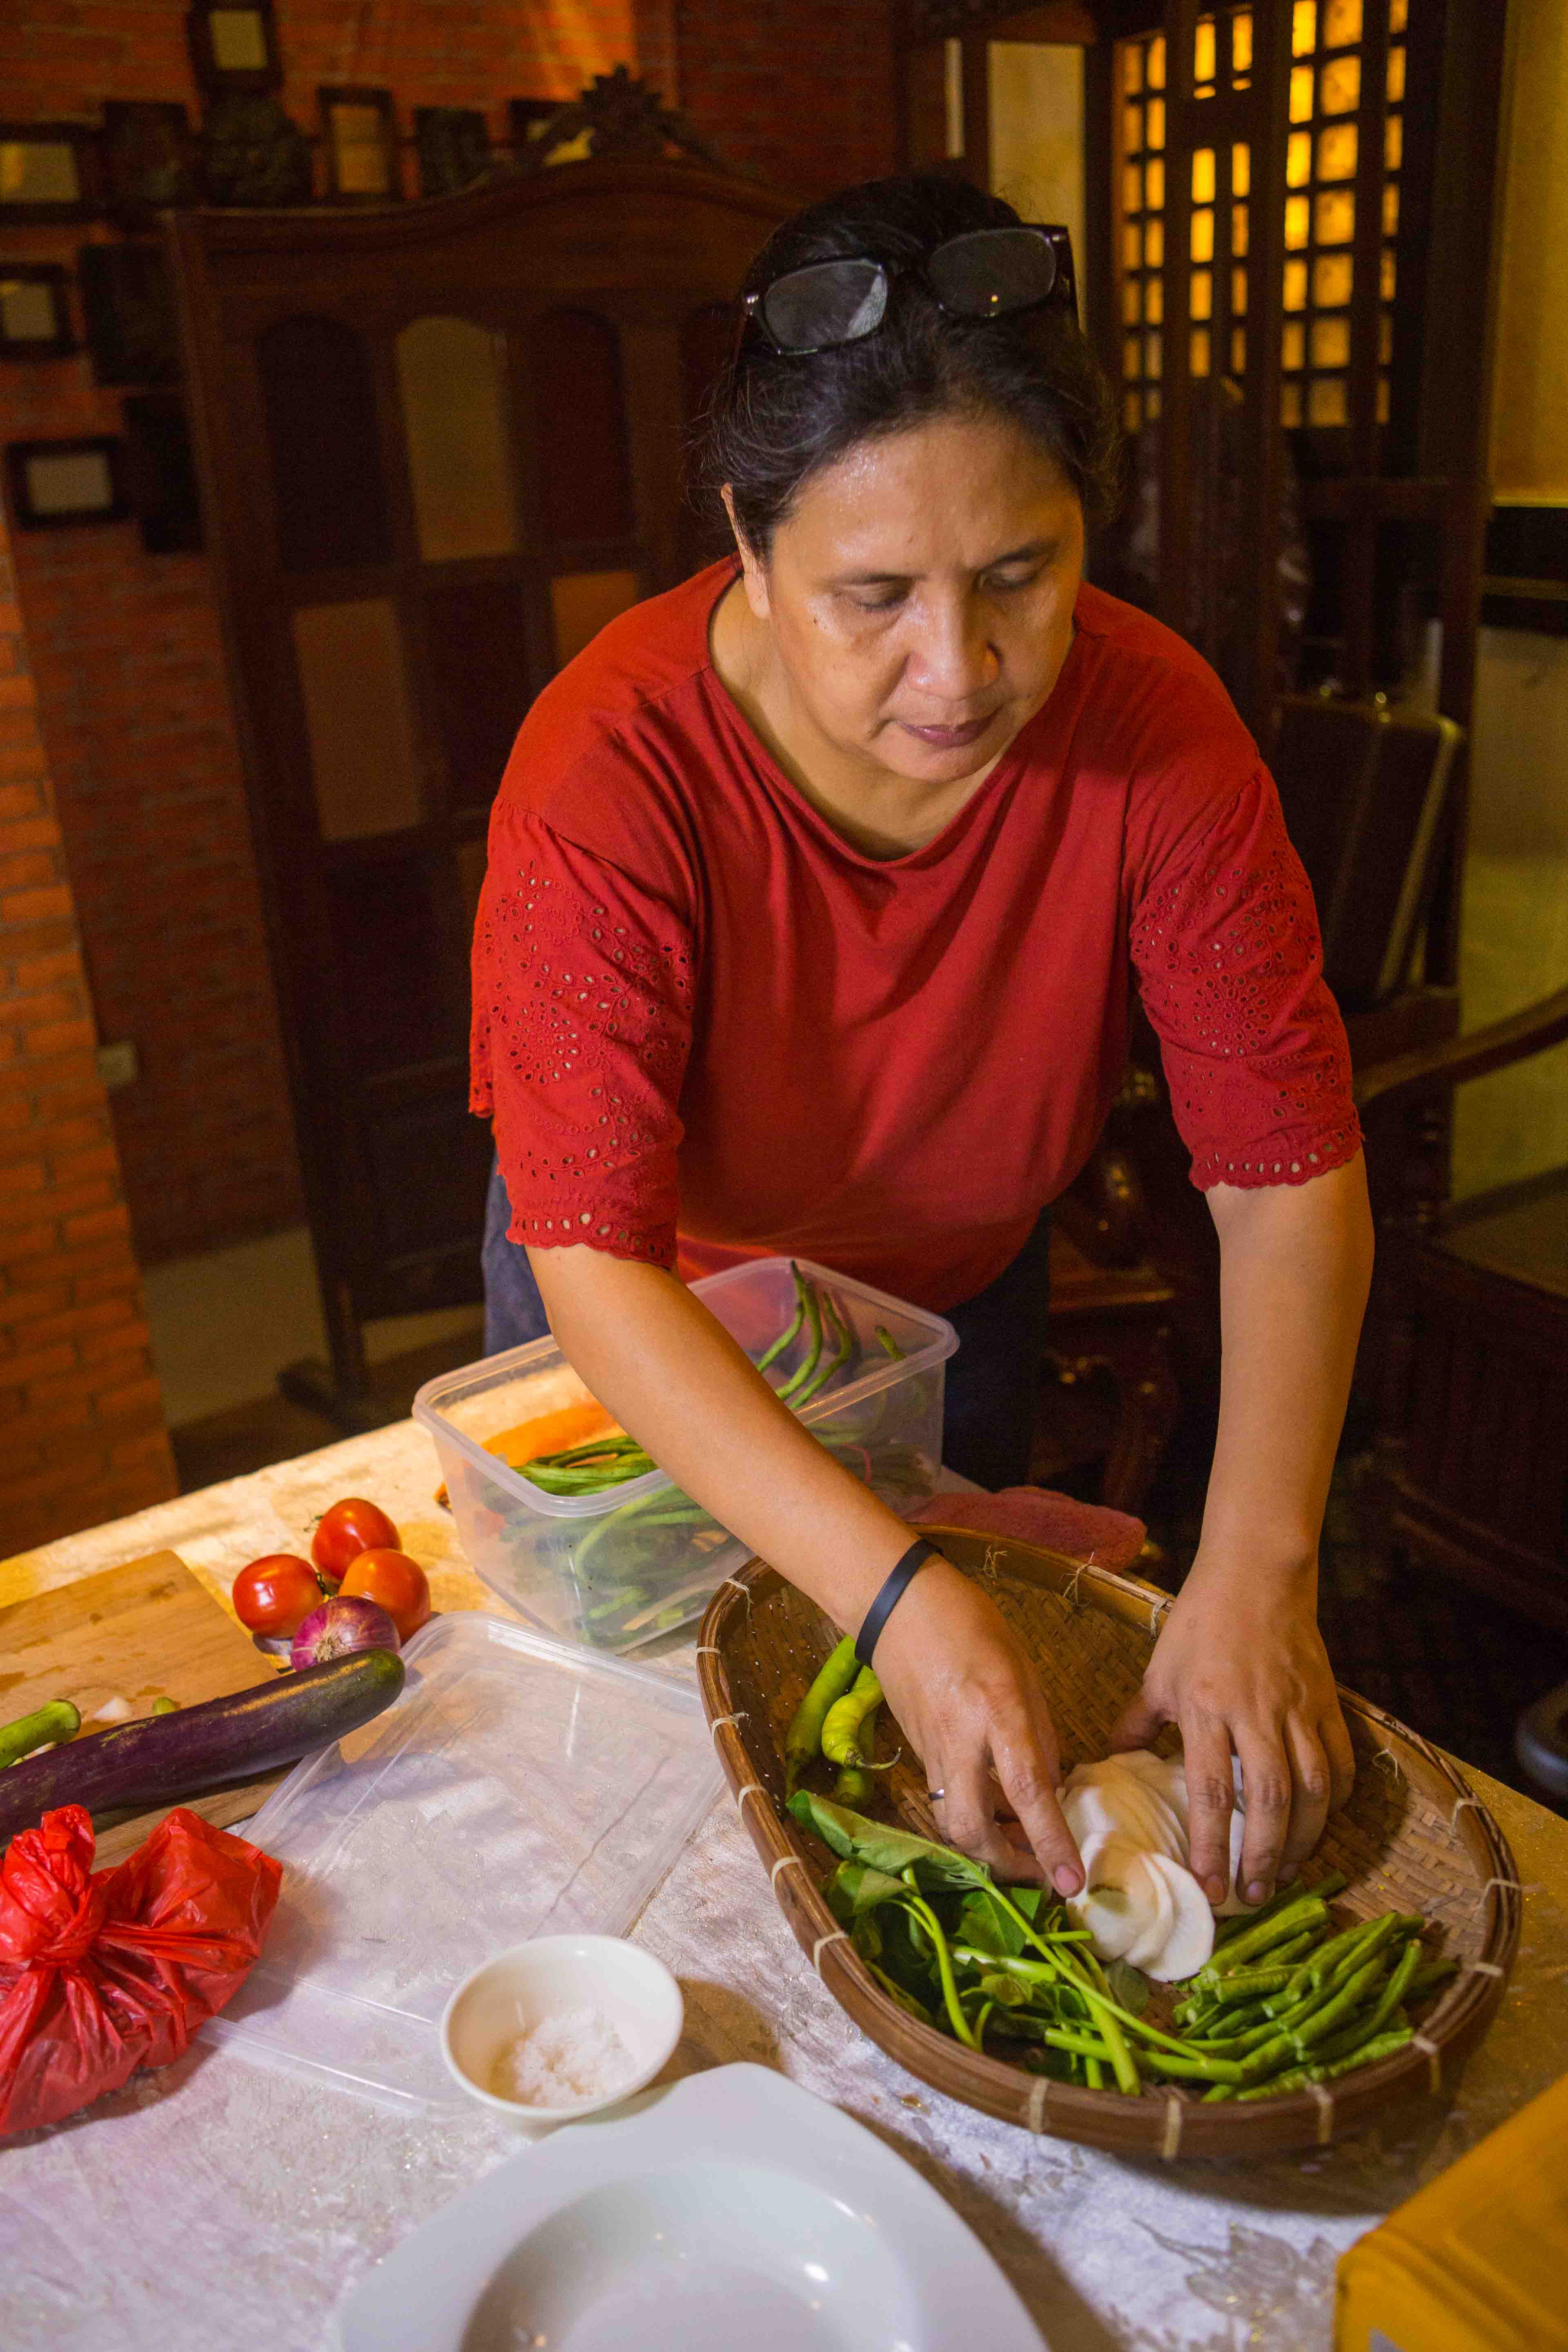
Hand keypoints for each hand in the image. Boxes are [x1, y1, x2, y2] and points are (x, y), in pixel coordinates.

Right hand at [871, 1556, 1083, 1892]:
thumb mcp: (1024, 1671)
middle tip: (1041, 1873)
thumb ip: (1040, 1733)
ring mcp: (932, 1750)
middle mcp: (960, 1741)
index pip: (1027, 1790)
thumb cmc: (972, 1626)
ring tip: (1022, 1843)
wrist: (897, 1606)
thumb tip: (1052, 1786)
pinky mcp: (917, 1753)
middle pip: (974, 1830)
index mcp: (997, 1711)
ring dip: (988, 1847)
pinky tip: (996, 1806)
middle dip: (1007, 1866)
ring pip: (952, 1823)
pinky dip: (973, 1815)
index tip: (1072, 1883)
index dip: (1051, 1842)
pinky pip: (946, 1800)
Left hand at [1108, 1552, 1354, 1907]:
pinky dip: (1338, 1799)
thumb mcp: (1159, 1673)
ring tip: (1288, 1872)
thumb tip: (1111, 1764)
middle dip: (1263, 1856)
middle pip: (1268, 1800)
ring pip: (1313, 1789)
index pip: (1210, 1790)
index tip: (1209, 1887)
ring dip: (1303, 1839)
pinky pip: (1342, 1761)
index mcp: (1206, 1707)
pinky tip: (1324, 1823)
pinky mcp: (1328, 1702)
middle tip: (1255, 1895)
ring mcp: (1298, 1709)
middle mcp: (1256, 1714)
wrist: (1256, 1574)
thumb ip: (1138, 1723)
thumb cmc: (1199, 1624)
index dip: (1211, 1845)